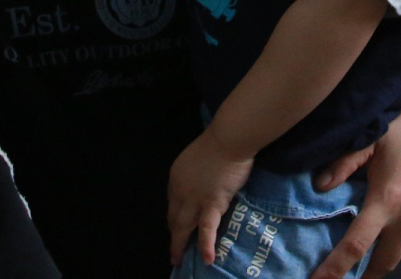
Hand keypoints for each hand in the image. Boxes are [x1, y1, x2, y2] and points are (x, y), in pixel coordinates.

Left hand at [167, 131, 253, 266]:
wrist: (228, 140)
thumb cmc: (218, 144)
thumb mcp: (196, 159)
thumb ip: (195, 175)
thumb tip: (200, 186)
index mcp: (176, 178)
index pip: (172, 204)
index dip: (174, 218)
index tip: (176, 227)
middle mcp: (180, 191)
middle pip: (174, 218)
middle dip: (173, 235)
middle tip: (174, 250)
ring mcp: (195, 199)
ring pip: (184, 227)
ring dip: (179, 245)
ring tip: (178, 260)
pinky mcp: (212, 204)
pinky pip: (207, 229)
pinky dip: (206, 245)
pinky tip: (206, 259)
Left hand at [310, 79, 400, 277]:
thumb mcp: (371, 138)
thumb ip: (343, 165)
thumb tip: (320, 187)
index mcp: (387, 199)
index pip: (355, 247)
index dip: (335, 270)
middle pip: (384, 262)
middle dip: (366, 272)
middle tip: (352, 271)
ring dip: (390, 254)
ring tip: (378, 247)